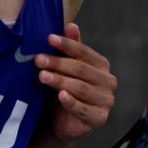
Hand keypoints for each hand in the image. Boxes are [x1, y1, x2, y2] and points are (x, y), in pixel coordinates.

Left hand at [34, 24, 117, 144]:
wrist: (62, 122)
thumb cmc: (65, 89)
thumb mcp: (66, 68)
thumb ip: (70, 49)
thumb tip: (70, 25)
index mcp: (102, 65)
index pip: (84, 52)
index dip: (67, 45)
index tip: (49, 38)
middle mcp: (108, 82)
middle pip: (81, 69)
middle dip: (58, 63)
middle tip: (38, 59)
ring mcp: (106, 101)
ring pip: (81, 88)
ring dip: (60, 80)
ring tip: (42, 76)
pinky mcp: (99, 118)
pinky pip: (83, 109)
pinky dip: (71, 102)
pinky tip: (60, 96)